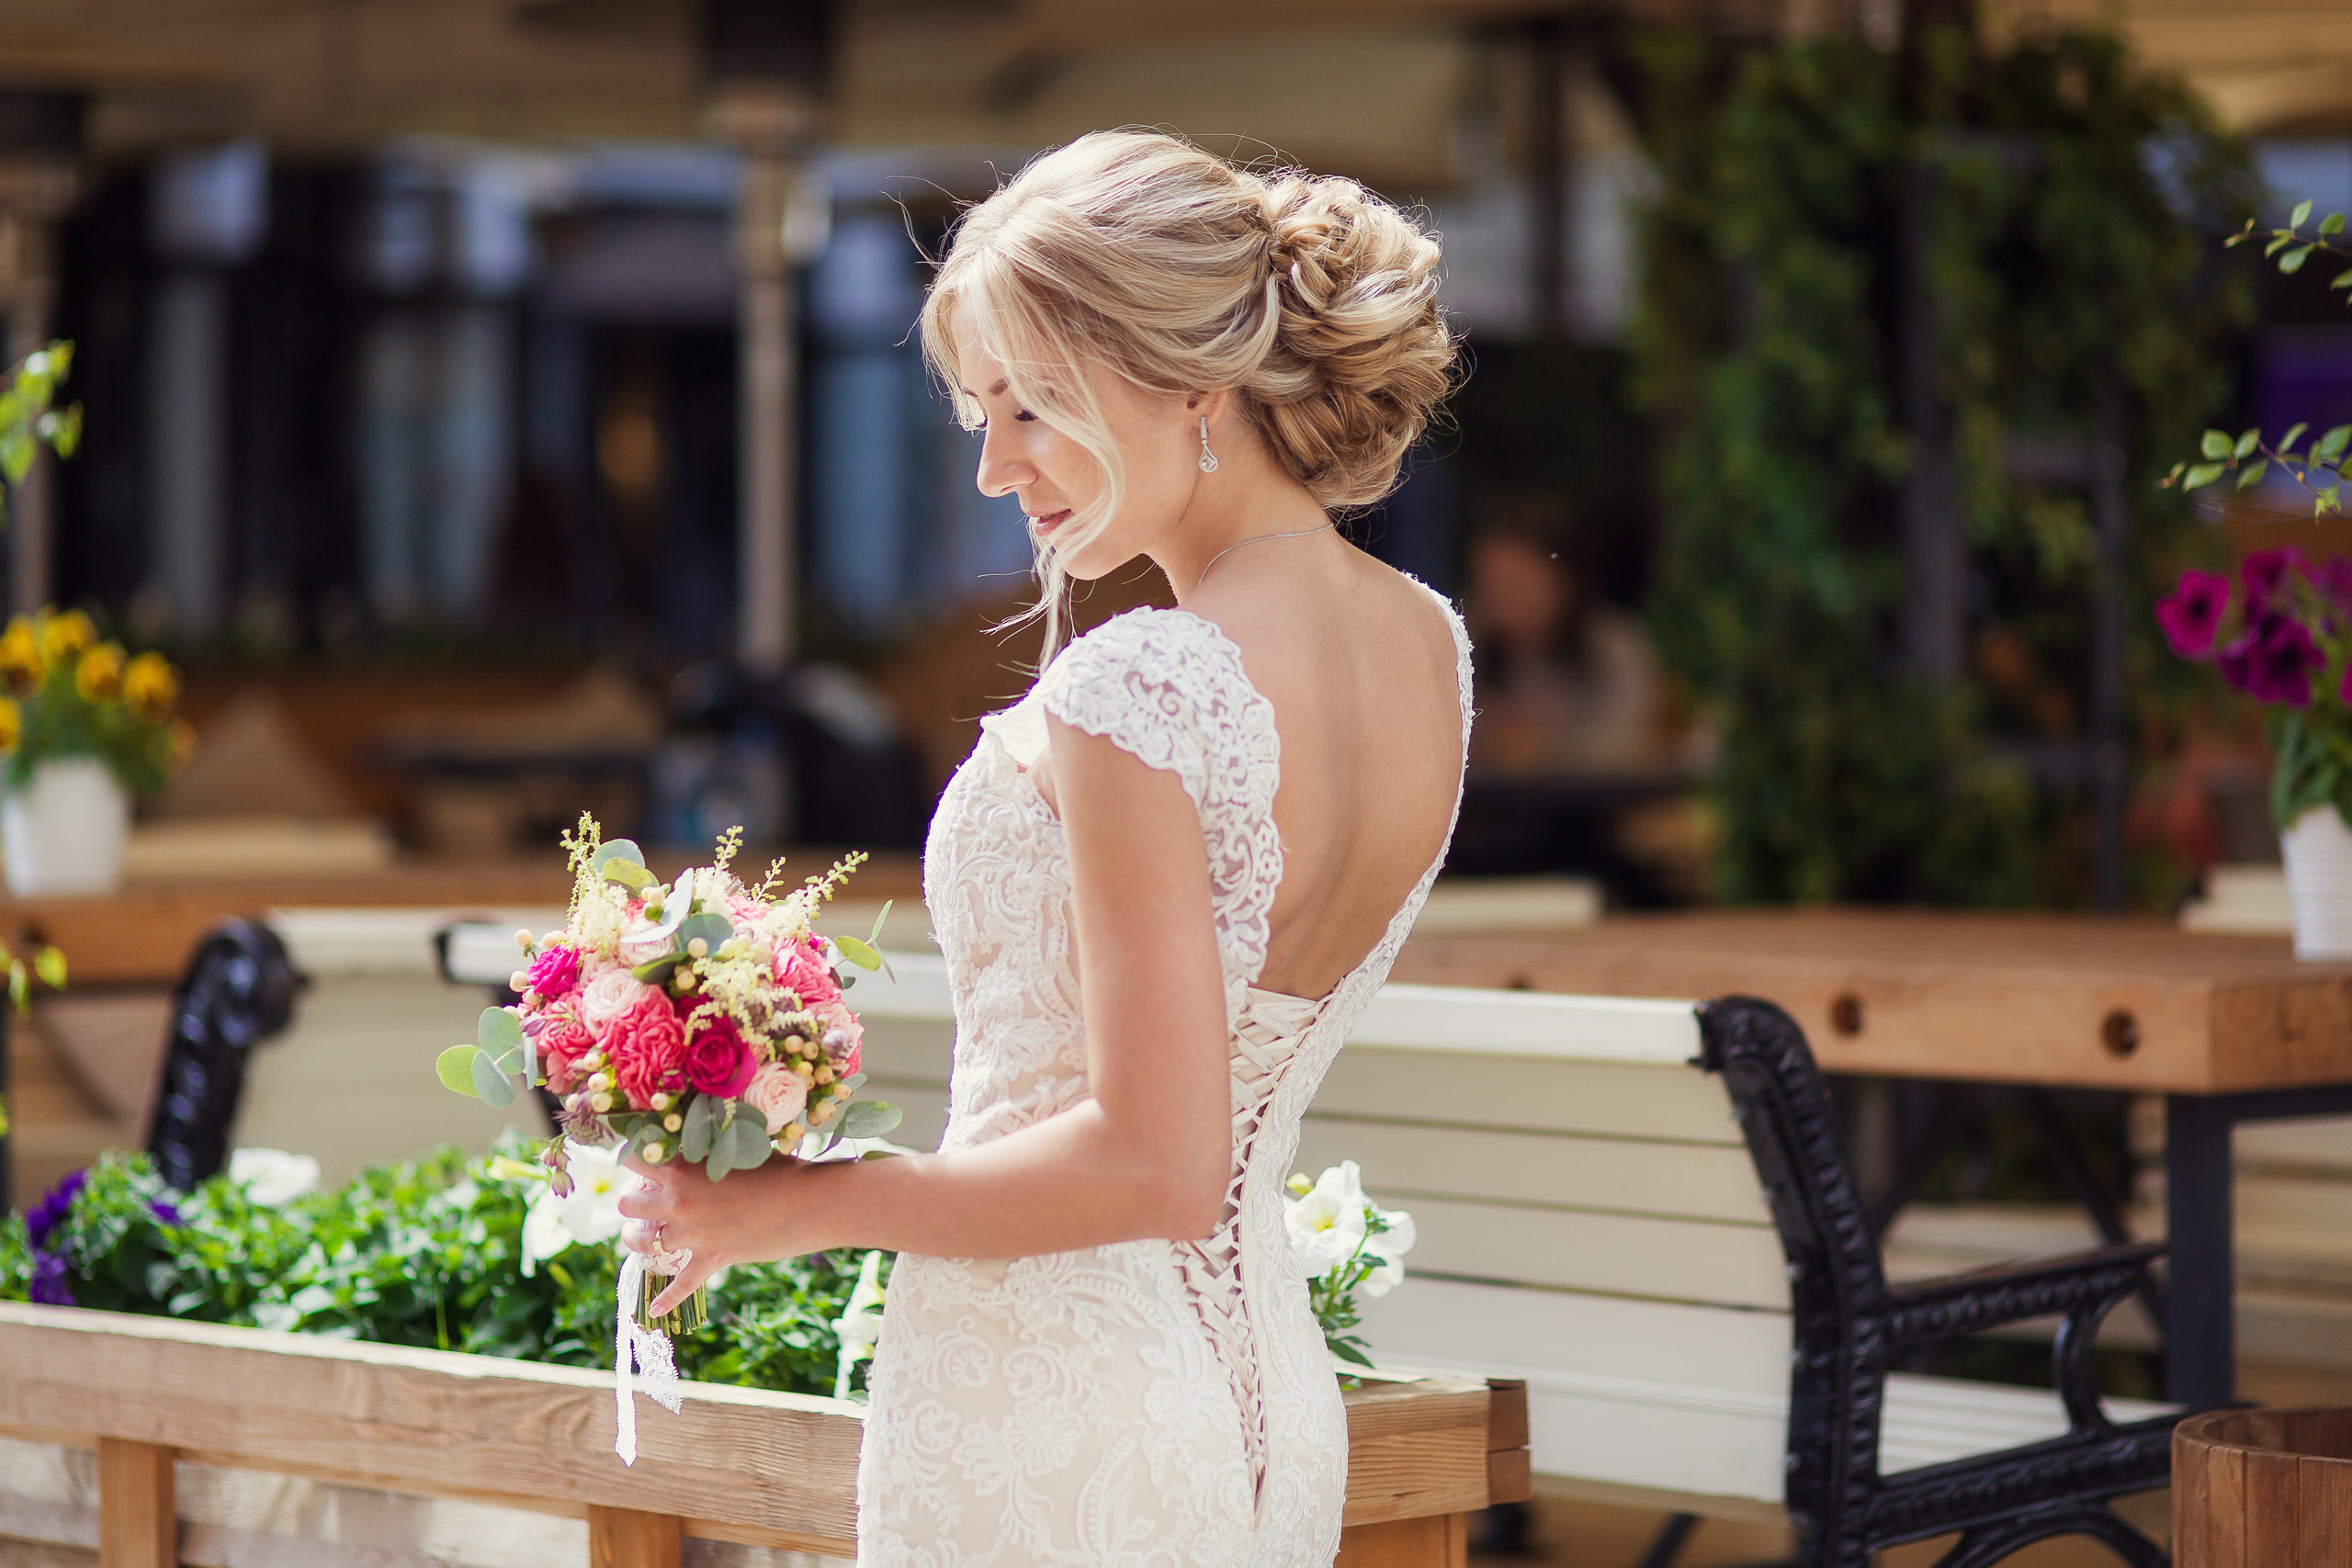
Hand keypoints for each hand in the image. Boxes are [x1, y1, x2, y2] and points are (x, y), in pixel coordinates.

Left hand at [618, 1153, 802, 1316]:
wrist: (810, 1203)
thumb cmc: (780, 1167)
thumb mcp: (738, 1148)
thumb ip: (709, 1147)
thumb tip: (695, 1140)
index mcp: (682, 1169)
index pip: (635, 1159)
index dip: (634, 1156)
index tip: (641, 1157)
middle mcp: (679, 1204)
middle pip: (628, 1204)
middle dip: (631, 1198)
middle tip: (645, 1194)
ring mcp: (693, 1236)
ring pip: (642, 1243)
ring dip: (636, 1238)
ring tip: (639, 1234)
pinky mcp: (711, 1260)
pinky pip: (681, 1286)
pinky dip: (667, 1300)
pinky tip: (655, 1311)